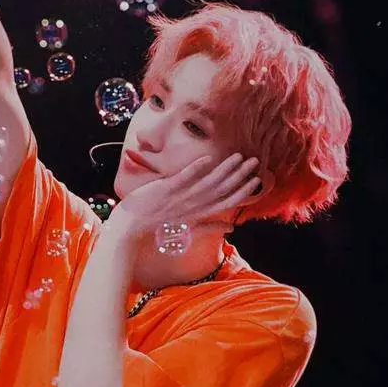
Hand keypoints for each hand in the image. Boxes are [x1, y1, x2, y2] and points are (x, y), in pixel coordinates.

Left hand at [112, 153, 260, 237]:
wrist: (130, 230)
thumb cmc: (158, 229)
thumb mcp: (189, 230)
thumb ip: (211, 227)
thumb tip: (232, 229)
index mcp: (200, 215)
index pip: (227, 202)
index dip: (244, 191)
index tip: (257, 180)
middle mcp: (193, 207)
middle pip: (222, 190)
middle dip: (240, 175)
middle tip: (254, 161)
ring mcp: (180, 199)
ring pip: (207, 183)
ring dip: (224, 169)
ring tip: (238, 156)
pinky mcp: (166, 191)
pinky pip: (184, 178)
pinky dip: (196, 169)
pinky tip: (208, 158)